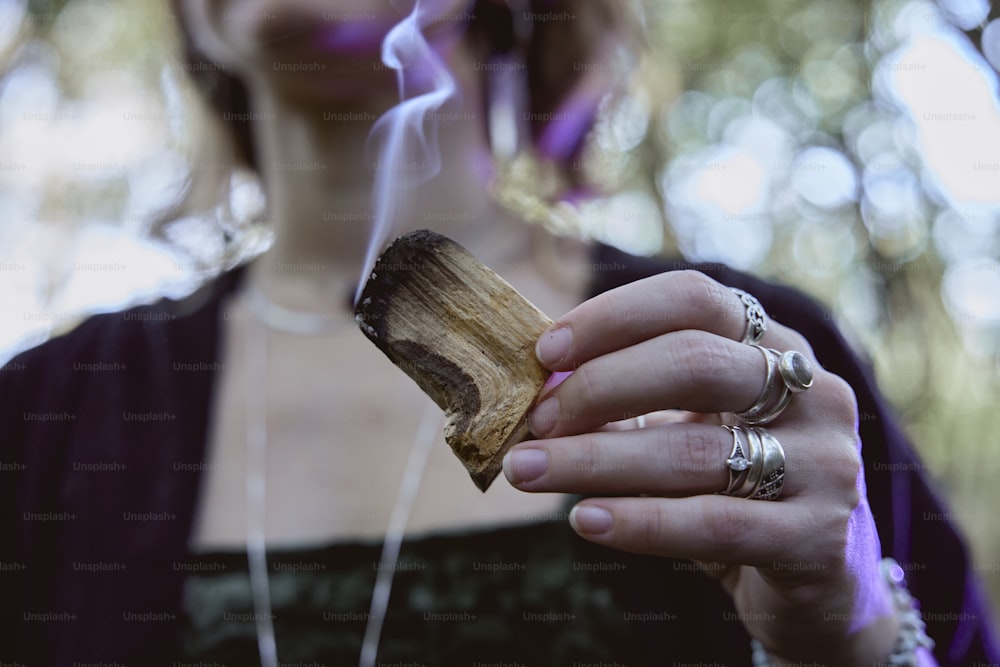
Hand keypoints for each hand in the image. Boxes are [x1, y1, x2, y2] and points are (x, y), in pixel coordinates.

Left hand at [502, 270, 900, 664]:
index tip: (547, 352)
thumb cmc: (735, 488)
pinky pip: (714, 523)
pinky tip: (586, 520)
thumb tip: (542, 386)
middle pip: (695, 362)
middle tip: (538, 421)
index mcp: (775, 346)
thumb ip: (633, 401)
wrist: (819, 584)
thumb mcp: (692, 428)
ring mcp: (825, 462)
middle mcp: (811, 392)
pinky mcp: (818, 536)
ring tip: (527, 471)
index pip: (694, 299)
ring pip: (693, 449)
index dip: (614, 316)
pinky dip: (640, 521)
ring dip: (595, 459)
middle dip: (600, 386)